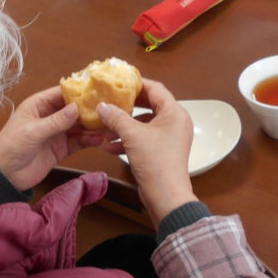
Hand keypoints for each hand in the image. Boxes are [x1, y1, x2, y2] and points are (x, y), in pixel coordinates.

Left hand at [0, 86, 106, 191]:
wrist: (5, 176)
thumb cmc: (10, 148)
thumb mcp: (32, 132)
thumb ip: (55, 122)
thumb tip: (75, 108)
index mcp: (38, 105)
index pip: (62, 93)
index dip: (79, 91)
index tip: (97, 90)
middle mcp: (49, 116)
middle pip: (74, 109)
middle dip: (90, 109)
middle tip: (108, 108)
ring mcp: (57, 133)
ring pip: (79, 125)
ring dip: (93, 126)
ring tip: (109, 125)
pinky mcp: (61, 148)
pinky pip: (79, 141)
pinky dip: (89, 140)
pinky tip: (99, 139)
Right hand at [97, 79, 196, 226]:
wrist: (166, 196)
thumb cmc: (155, 162)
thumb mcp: (132, 135)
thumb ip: (116, 117)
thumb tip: (102, 105)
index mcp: (174, 112)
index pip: (155, 89)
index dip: (136, 83)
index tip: (118, 81)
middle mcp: (175, 122)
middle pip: (149, 105)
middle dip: (127, 105)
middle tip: (110, 100)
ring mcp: (169, 137)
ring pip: (144, 123)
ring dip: (124, 125)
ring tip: (105, 127)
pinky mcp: (162, 150)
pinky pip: (144, 138)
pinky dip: (128, 139)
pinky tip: (110, 146)